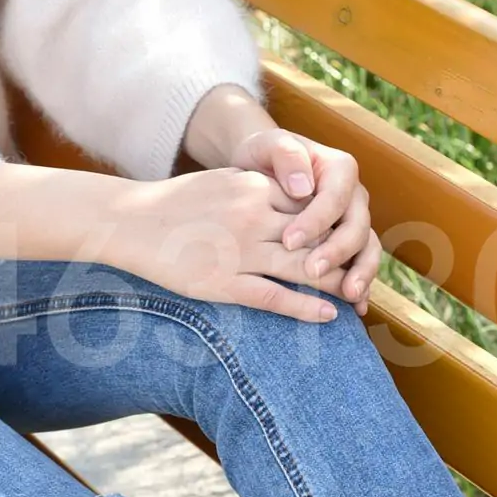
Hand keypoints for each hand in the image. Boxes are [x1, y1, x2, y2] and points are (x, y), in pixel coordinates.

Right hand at [108, 167, 354, 321]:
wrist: (130, 221)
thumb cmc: (177, 202)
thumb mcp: (225, 181)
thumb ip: (261, 187)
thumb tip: (296, 193)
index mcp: (255, 188)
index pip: (313, 204)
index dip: (338, 222)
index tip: (356, 234)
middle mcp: (253, 217)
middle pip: (317, 237)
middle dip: (346, 254)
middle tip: (366, 270)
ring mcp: (239, 252)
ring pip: (303, 268)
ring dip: (336, 283)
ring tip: (356, 297)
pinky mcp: (223, 283)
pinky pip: (275, 298)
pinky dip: (307, 308)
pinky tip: (328, 315)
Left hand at [222, 124, 380, 317]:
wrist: (264, 168)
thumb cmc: (264, 155)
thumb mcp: (269, 145)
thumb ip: (285, 155)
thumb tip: (302, 186)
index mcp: (340, 169)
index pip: (334, 198)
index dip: (315, 221)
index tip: (289, 242)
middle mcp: (354, 196)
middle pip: (357, 226)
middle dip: (338, 252)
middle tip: (312, 272)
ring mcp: (355, 221)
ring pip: (367, 248)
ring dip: (361, 273)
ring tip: (348, 296)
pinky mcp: (350, 242)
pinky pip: (361, 265)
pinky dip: (362, 286)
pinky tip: (357, 309)